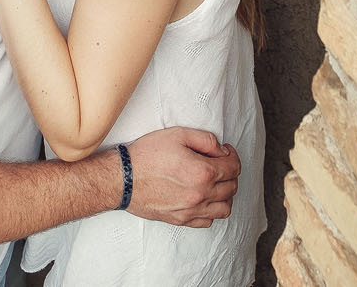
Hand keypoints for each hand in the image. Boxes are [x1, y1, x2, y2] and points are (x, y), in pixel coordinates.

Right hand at [123, 127, 237, 227]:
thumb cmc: (146, 155)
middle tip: (220, 164)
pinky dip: (212, 211)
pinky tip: (204, 199)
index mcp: (203, 172)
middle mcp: (201, 194)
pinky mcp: (181, 220)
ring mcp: (191, 210)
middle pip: (232, 187)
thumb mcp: (177, 134)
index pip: (234, 167)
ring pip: (225, 208)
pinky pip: (208, 221)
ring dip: (226, 194)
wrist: (123, 179)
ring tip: (216, 183)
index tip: (225, 151)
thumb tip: (222, 151)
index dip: (233, 156)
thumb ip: (206, 140)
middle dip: (231, 173)